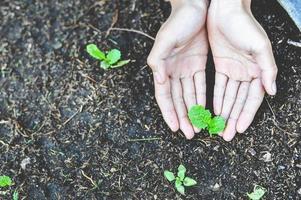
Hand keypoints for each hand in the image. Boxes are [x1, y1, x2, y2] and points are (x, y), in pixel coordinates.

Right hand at [148, 0, 208, 138]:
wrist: (195, 6)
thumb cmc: (178, 22)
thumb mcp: (165, 40)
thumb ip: (158, 60)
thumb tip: (159, 81)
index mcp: (162, 68)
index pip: (164, 96)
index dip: (169, 112)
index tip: (175, 128)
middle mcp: (173, 71)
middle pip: (177, 99)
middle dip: (183, 117)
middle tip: (189, 134)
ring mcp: (186, 68)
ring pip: (189, 95)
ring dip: (193, 111)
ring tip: (198, 126)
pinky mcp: (198, 63)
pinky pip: (200, 85)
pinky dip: (201, 97)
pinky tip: (205, 109)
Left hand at [208, 0, 277, 140]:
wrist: (224, 10)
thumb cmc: (244, 24)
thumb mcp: (259, 46)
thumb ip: (267, 69)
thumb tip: (272, 91)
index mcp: (258, 70)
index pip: (252, 99)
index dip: (247, 114)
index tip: (240, 129)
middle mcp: (246, 73)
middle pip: (239, 101)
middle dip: (233, 118)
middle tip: (226, 134)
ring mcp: (233, 70)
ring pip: (228, 96)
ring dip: (224, 111)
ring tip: (218, 126)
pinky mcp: (220, 65)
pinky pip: (218, 86)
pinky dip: (216, 98)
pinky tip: (213, 109)